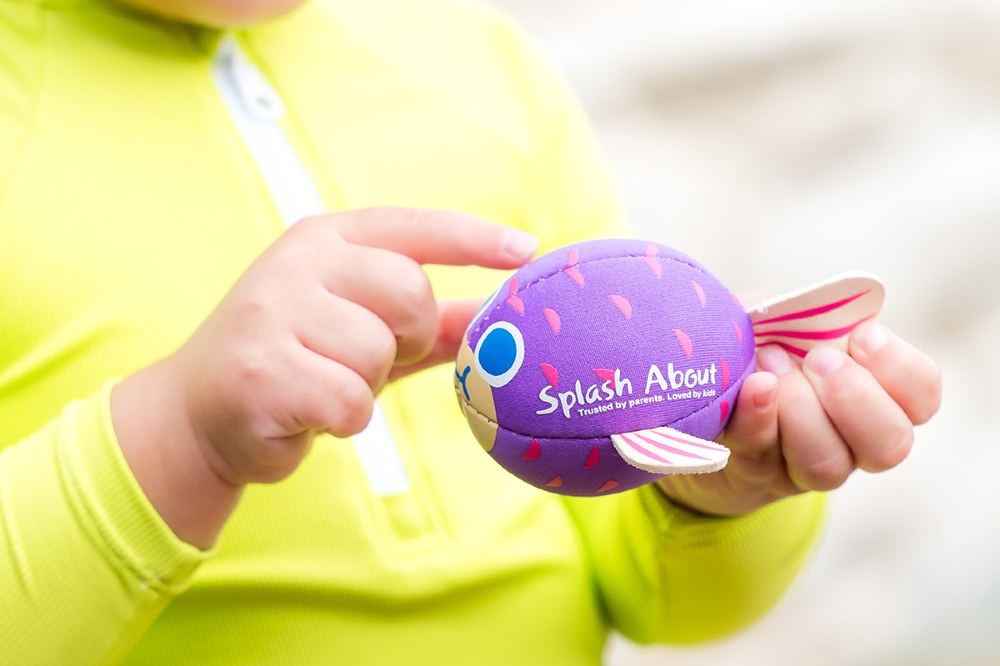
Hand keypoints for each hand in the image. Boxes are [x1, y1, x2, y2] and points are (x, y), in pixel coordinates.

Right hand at [112, 207, 536, 546]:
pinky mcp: (261, 368)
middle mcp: (298, 262)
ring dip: (363, 385)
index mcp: (326, 240)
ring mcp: (273, 311)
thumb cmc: (295, 366)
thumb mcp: (363, 332)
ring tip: (320, 383)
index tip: (527, 251)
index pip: (413, 226)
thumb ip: (428, 323)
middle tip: (364, 355)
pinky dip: (341, 419)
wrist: (197, 415)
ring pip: (379, 352)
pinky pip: (350, 401)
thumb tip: (498, 316)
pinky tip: (303, 411)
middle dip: (403, 337)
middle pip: (410, 293)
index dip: (475, 238)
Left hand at [655, 322, 941, 516]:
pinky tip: (749, 389)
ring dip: (799, 408)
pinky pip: (762, 455)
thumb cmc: (752, 352)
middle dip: (856, 397)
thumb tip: (802, 308)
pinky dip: (756, 419)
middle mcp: (849, 442)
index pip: (920, 395)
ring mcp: (803, 467)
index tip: (862, 335)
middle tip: (818, 358)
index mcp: (873, 395)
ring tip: (767, 366)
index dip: (900, 368)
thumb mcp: (779, 323)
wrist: (698, 408)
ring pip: (827, 464)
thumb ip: (798, 313)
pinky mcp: (755, 475)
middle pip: (889, 443)